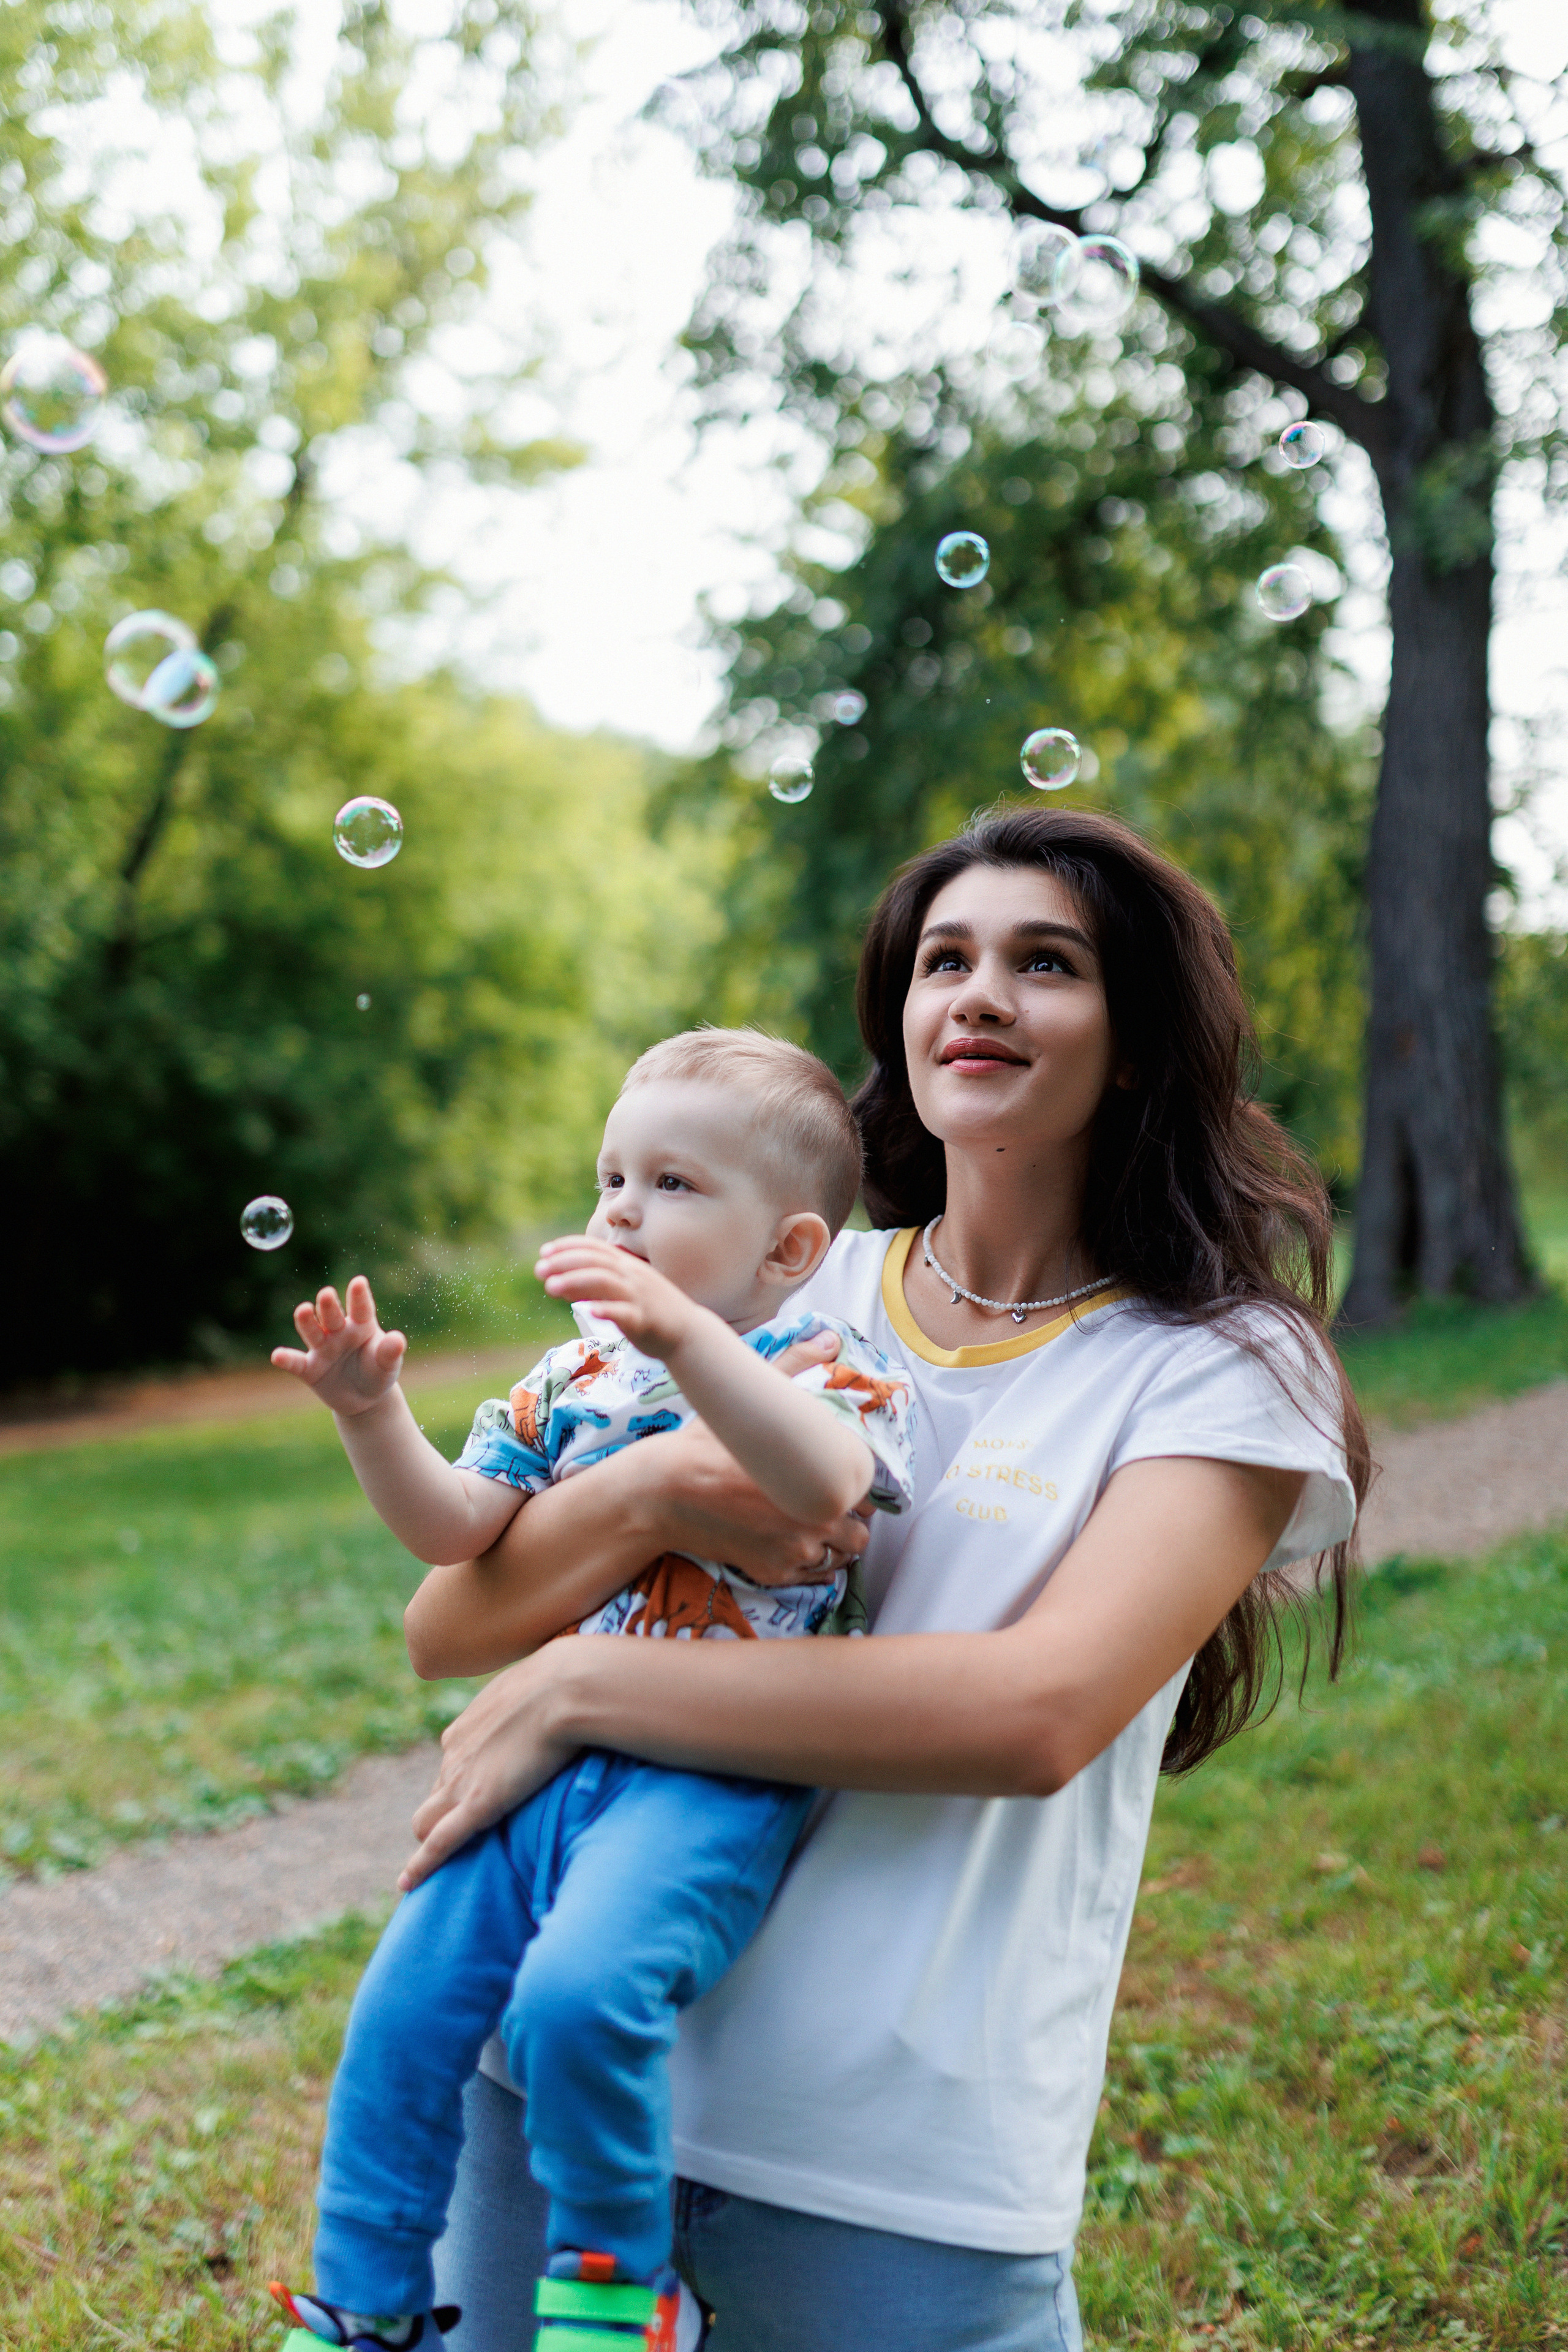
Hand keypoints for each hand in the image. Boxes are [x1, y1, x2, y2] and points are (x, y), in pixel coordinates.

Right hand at [270, 1274, 405, 1416]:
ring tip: (303, 1309)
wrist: (365, 1398)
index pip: (361, 1308)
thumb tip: (398, 1340)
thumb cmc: (379, 1372)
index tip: (359, 1282)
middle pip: (332, 1315)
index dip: (359, 1296)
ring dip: (307, 1321)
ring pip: (312, 1331)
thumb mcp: (388, 1364)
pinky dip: (286, 1359)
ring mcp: (323, 1348)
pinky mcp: (309, 1369)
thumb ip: (391, 1352)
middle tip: (327, 1294)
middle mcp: (339, 1332)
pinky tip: (277, 1356)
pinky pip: (296, 1363)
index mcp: (362, 1324)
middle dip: (329, 1305)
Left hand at [400, 1651, 574, 1890]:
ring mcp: (462, 1781)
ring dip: (432, 1839)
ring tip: (438, 1863)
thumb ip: (527, 1704)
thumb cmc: (564, 1682)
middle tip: (467, 1832)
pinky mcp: (479, 1805)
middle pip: (436, 1795)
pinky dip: (422, 1866)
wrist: (566, 1688)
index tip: (481, 1793)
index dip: (464, 1782)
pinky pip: (440, 1843)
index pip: (453, 1763)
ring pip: (428, 1820)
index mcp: (465, 1727)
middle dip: (443, 1814)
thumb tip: (546, 1702)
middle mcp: (454, 1754)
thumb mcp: (532, 1689)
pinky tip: (407, 1884)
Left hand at [534, 1236, 701, 1358]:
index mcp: (627, 1266)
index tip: (545, 1251)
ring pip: (605, 1281)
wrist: (688, 1333)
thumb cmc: (650, 1311)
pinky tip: (586, 1310)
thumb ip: (591, 1286)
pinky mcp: (644, 1319)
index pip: (595, 1248)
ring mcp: (639, 1296)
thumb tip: (557, 1282)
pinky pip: (624, 1312)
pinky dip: (605, 1309)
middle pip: (595, 1261)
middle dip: (565, 1262)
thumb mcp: (620, 1292)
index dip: (569, 1246)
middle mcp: (632, 1275)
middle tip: (539, 1270)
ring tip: (550, 1287)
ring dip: (575, 1281)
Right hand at [649, 1313, 870, 1584]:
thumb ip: (793, 1368)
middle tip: (827, 1502)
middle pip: (859, 1530)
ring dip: (833, 1543)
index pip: (867, 1493)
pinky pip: (813, 1578)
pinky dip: (810, 1564)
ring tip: (812, 1523)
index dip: (857, 1487)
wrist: (663, 1491)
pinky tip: (793, 1542)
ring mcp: (795, 1552)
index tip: (844, 1481)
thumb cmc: (706, 1445)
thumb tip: (826, 1340)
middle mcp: (817, 1521)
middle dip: (848, 1518)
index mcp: (822, 1480)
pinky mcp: (773, 1572)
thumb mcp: (750, 1403)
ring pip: (840, 1557)